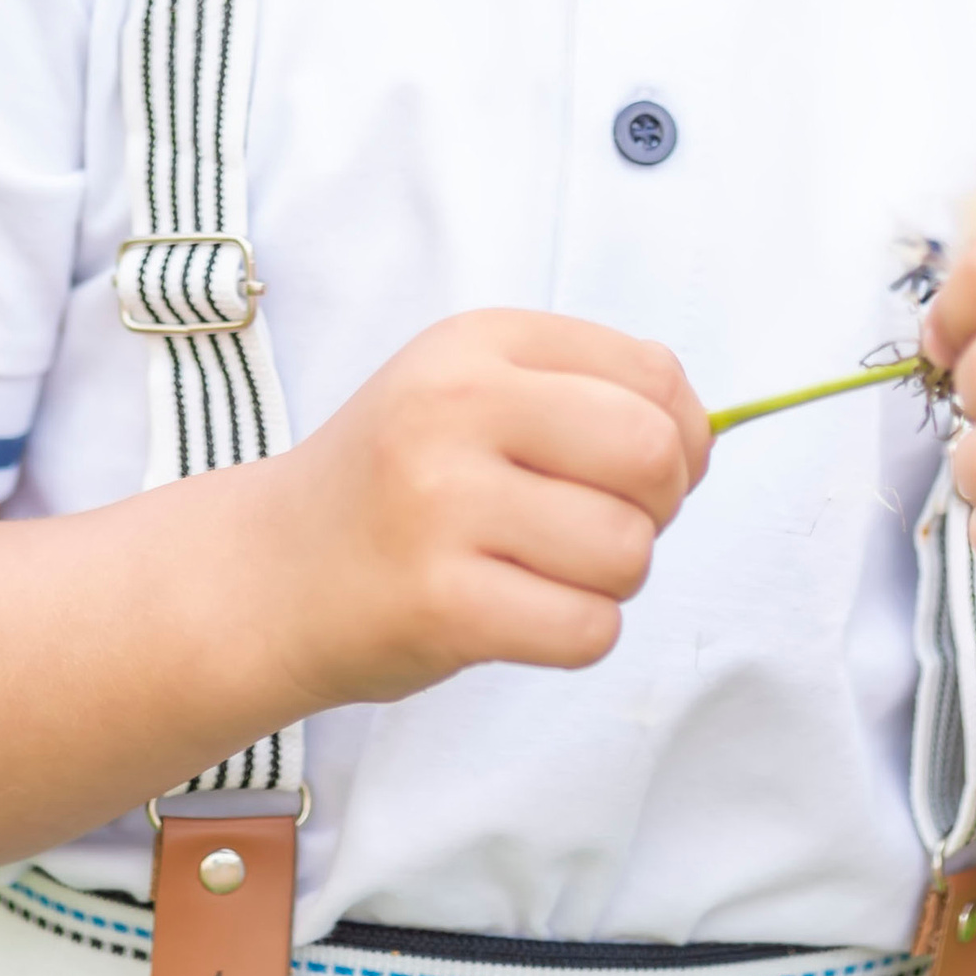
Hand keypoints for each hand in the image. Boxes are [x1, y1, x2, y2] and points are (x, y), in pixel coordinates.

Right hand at [261, 310, 709, 707]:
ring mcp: (442, 505)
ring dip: (612, 579)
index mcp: (478, 342)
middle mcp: (456, 407)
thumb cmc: (399, 483)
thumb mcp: (473, 389)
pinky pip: (587, 629)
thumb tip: (704, 437)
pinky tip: (523, 613)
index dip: (679, 435)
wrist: (271, 573)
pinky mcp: (440, 603)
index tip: (634, 470)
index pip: (654, 374)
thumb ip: (589, 391)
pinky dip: (579, 634)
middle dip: (657, 507)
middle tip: (599, 524)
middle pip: (652, 456)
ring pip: (627, 552)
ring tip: (546, 569)